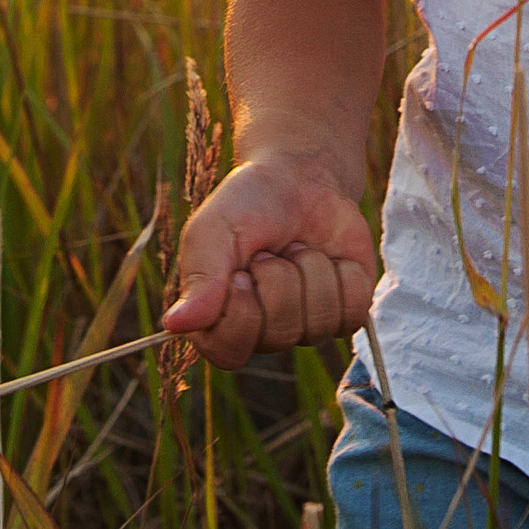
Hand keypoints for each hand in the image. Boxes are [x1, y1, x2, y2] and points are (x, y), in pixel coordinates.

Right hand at [160, 152, 376, 370]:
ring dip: (312, 270)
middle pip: (281, 332)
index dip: (241, 309)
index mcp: (219, 321)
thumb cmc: (247, 204)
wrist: (299, 178)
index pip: (230, 350)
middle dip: (279, 276)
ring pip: (320, 323)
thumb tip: (175, 325)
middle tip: (270, 249)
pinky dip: (345, 274)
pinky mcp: (343, 311)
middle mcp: (263, 334)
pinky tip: (329, 257)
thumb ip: (200, 277)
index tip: (241, 269)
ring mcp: (306, 326)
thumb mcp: (215, 228)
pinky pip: (353, 312)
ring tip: (297, 248)